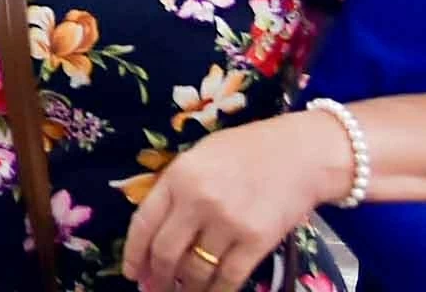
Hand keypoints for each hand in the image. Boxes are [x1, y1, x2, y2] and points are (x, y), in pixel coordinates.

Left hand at [123, 109, 346, 290]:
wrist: (298, 154)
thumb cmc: (244, 151)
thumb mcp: (196, 158)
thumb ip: (174, 190)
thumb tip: (155, 231)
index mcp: (177, 178)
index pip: (143, 223)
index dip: (133, 253)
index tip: (130, 273)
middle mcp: (198, 201)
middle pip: (166, 252)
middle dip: (157, 277)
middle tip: (155, 290)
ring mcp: (228, 223)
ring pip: (196, 270)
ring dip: (186, 289)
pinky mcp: (257, 241)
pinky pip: (229, 277)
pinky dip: (217, 291)